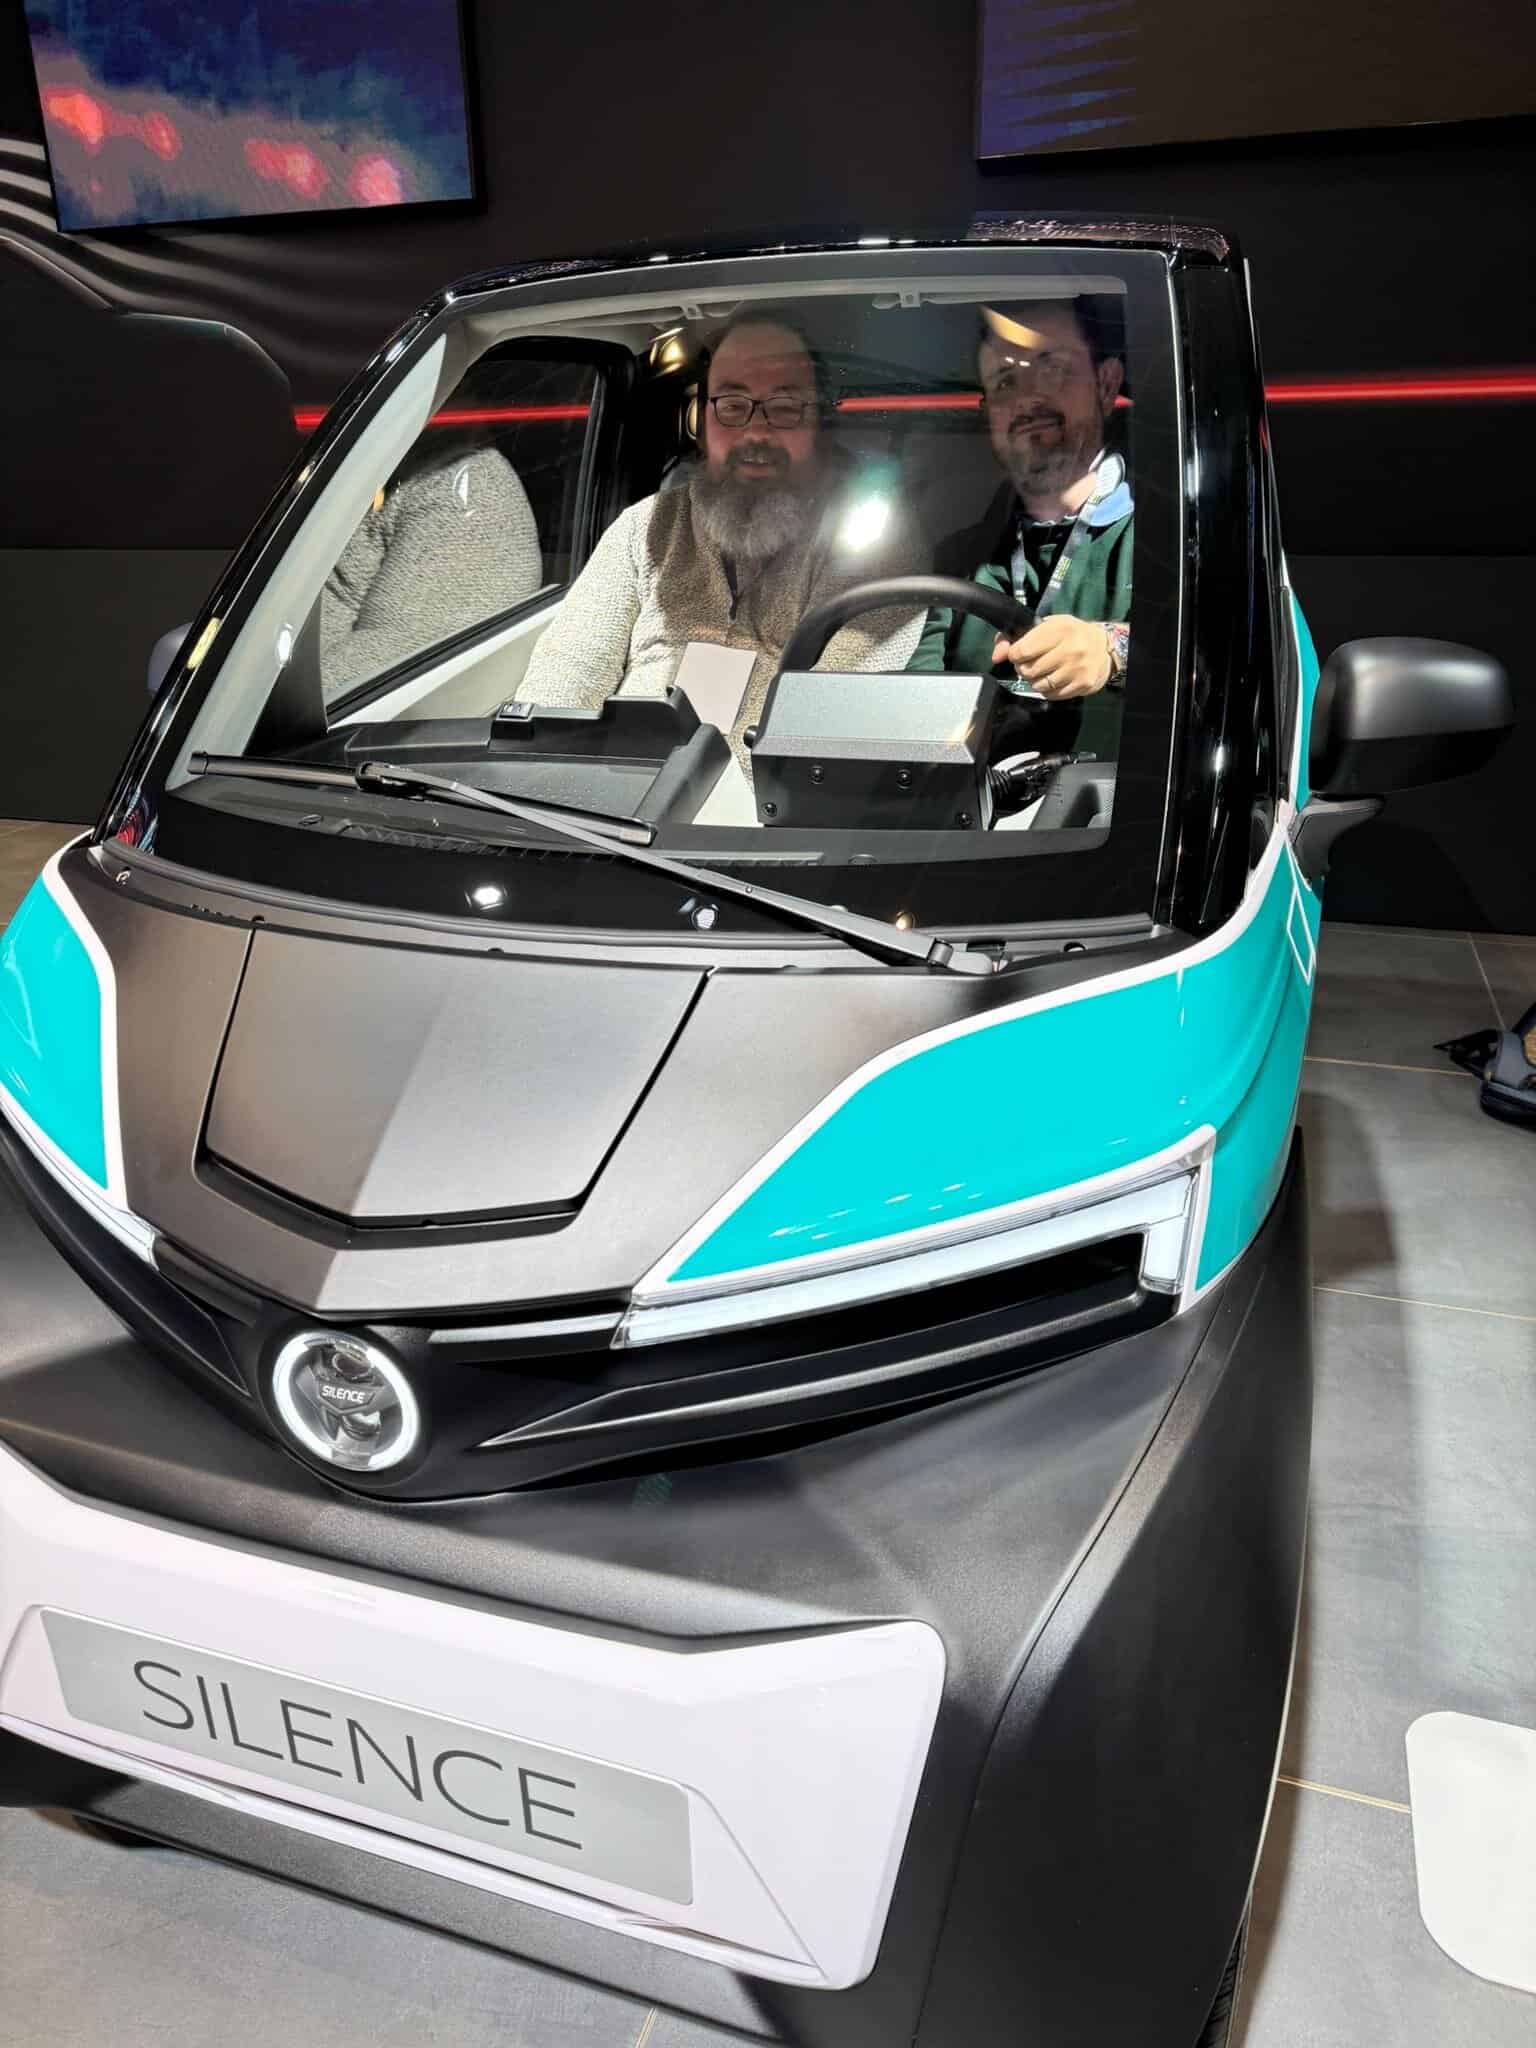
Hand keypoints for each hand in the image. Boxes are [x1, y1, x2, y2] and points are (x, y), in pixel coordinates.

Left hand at [991, 615, 1111, 697]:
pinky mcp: (1083, 684)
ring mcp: (1078, 668)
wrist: (1104, 647)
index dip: (1014, 655)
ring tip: (1042, 672)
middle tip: (1030, 664)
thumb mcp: (1045, 626)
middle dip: (1023, 669)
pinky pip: (1052, 695)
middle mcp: (1071, 649)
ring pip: (1039, 685)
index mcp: (1059, 629)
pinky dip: (1047, 690)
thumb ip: (1016, 637)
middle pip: (1029, 670)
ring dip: (1034, 681)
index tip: (1018, 654)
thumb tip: (996, 656)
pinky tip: (1053, 679)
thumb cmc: (1070, 634)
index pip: (1023, 650)